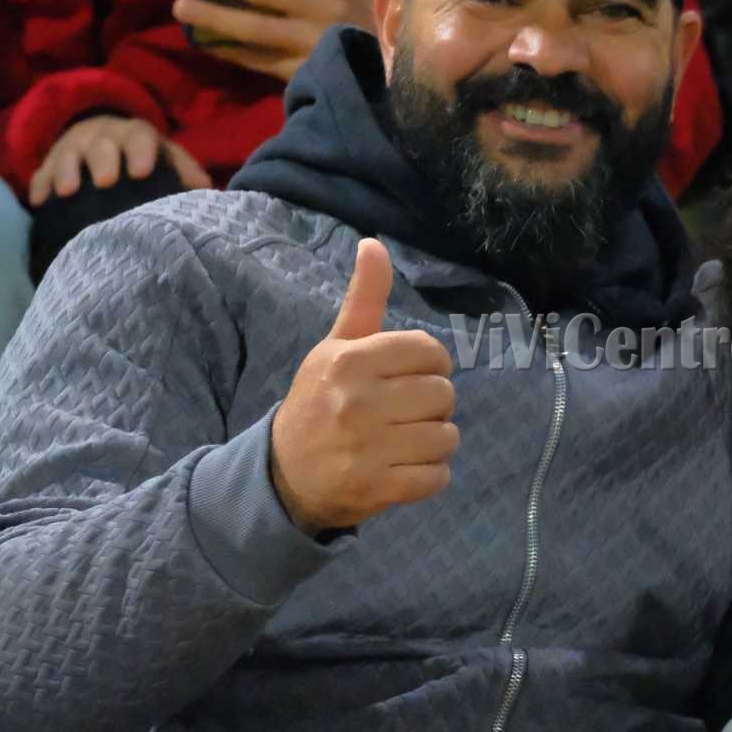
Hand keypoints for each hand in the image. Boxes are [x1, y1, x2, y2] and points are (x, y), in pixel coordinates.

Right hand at [30, 115, 211, 206]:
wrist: (97, 134)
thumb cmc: (140, 155)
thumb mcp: (165, 155)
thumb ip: (183, 169)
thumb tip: (206, 190)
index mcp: (133, 134)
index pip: (139, 136)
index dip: (141, 151)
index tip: (143, 172)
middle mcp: (101, 137)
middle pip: (101, 145)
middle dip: (103, 161)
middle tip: (106, 182)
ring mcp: (72, 149)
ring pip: (67, 155)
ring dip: (67, 172)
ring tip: (68, 192)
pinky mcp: (49, 166)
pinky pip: (42, 174)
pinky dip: (41, 186)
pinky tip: (41, 202)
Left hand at [173, 0, 373, 80]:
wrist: (384, 64)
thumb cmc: (356, 5)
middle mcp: (329, 10)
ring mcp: (315, 45)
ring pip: (256, 30)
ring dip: (214, 17)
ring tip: (181, 7)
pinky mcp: (304, 73)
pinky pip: (259, 61)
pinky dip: (229, 50)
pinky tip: (205, 39)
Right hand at [269, 237, 458, 533]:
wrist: (284, 475)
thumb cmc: (318, 402)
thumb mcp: (335, 347)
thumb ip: (364, 299)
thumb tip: (374, 244)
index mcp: (350, 360)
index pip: (431, 351)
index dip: (430, 365)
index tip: (410, 377)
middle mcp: (358, 401)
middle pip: (444, 393)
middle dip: (433, 405)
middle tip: (404, 413)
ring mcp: (369, 448)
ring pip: (447, 436)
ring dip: (434, 442)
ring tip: (405, 441)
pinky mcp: (379, 488)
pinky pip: (438, 476)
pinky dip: (431, 475)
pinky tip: (405, 468)